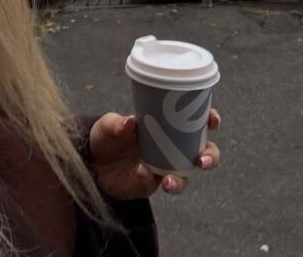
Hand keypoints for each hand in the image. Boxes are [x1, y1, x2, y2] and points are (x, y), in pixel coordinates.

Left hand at [88, 109, 220, 199]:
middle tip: (201, 159)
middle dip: (210, 156)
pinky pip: (160, 184)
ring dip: (182, 179)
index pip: (196, 120)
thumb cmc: (106, 136)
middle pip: (203, 151)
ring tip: (169, 180)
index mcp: (168, 125)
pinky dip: (153, 180)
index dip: (210, 119)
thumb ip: (116, 124)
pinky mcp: (152, 183)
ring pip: (186, 175)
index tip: (212, 119)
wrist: (91, 162)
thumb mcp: (107, 125)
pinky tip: (143, 173)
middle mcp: (172, 146)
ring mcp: (164, 166)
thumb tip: (129, 123)